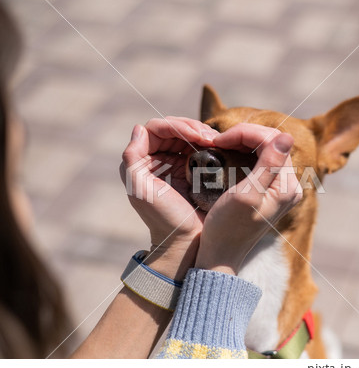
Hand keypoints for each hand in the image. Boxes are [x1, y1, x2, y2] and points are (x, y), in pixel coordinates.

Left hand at [120, 117, 217, 279]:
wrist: (186, 241)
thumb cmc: (163, 218)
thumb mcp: (141, 190)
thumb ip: (132, 159)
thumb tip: (139, 128)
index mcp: (141, 162)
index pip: (155, 129)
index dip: (175, 126)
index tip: (195, 136)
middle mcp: (157, 159)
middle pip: (172, 129)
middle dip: (191, 127)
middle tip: (209, 137)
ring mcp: (175, 164)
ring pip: (186, 136)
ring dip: (201, 133)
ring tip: (215, 140)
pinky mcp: (191, 170)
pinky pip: (198, 148)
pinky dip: (208, 143)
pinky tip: (217, 147)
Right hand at [195, 124, 302, 275]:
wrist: (221, 255)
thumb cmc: (228, 227)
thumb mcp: (247, 195)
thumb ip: (269, 165)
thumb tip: (287, 135)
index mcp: (287, 186)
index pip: (272, 140)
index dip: (245, 133)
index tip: (219, 140)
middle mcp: (289, 186)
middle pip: (271, 142)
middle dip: (244, 135)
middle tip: (218, 140)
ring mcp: (280, 188)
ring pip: (266, 149)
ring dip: (244, 142)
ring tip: (221, 144)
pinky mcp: (269, 191)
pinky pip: (261, 161)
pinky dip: (244, 152)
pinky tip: (229, 153)